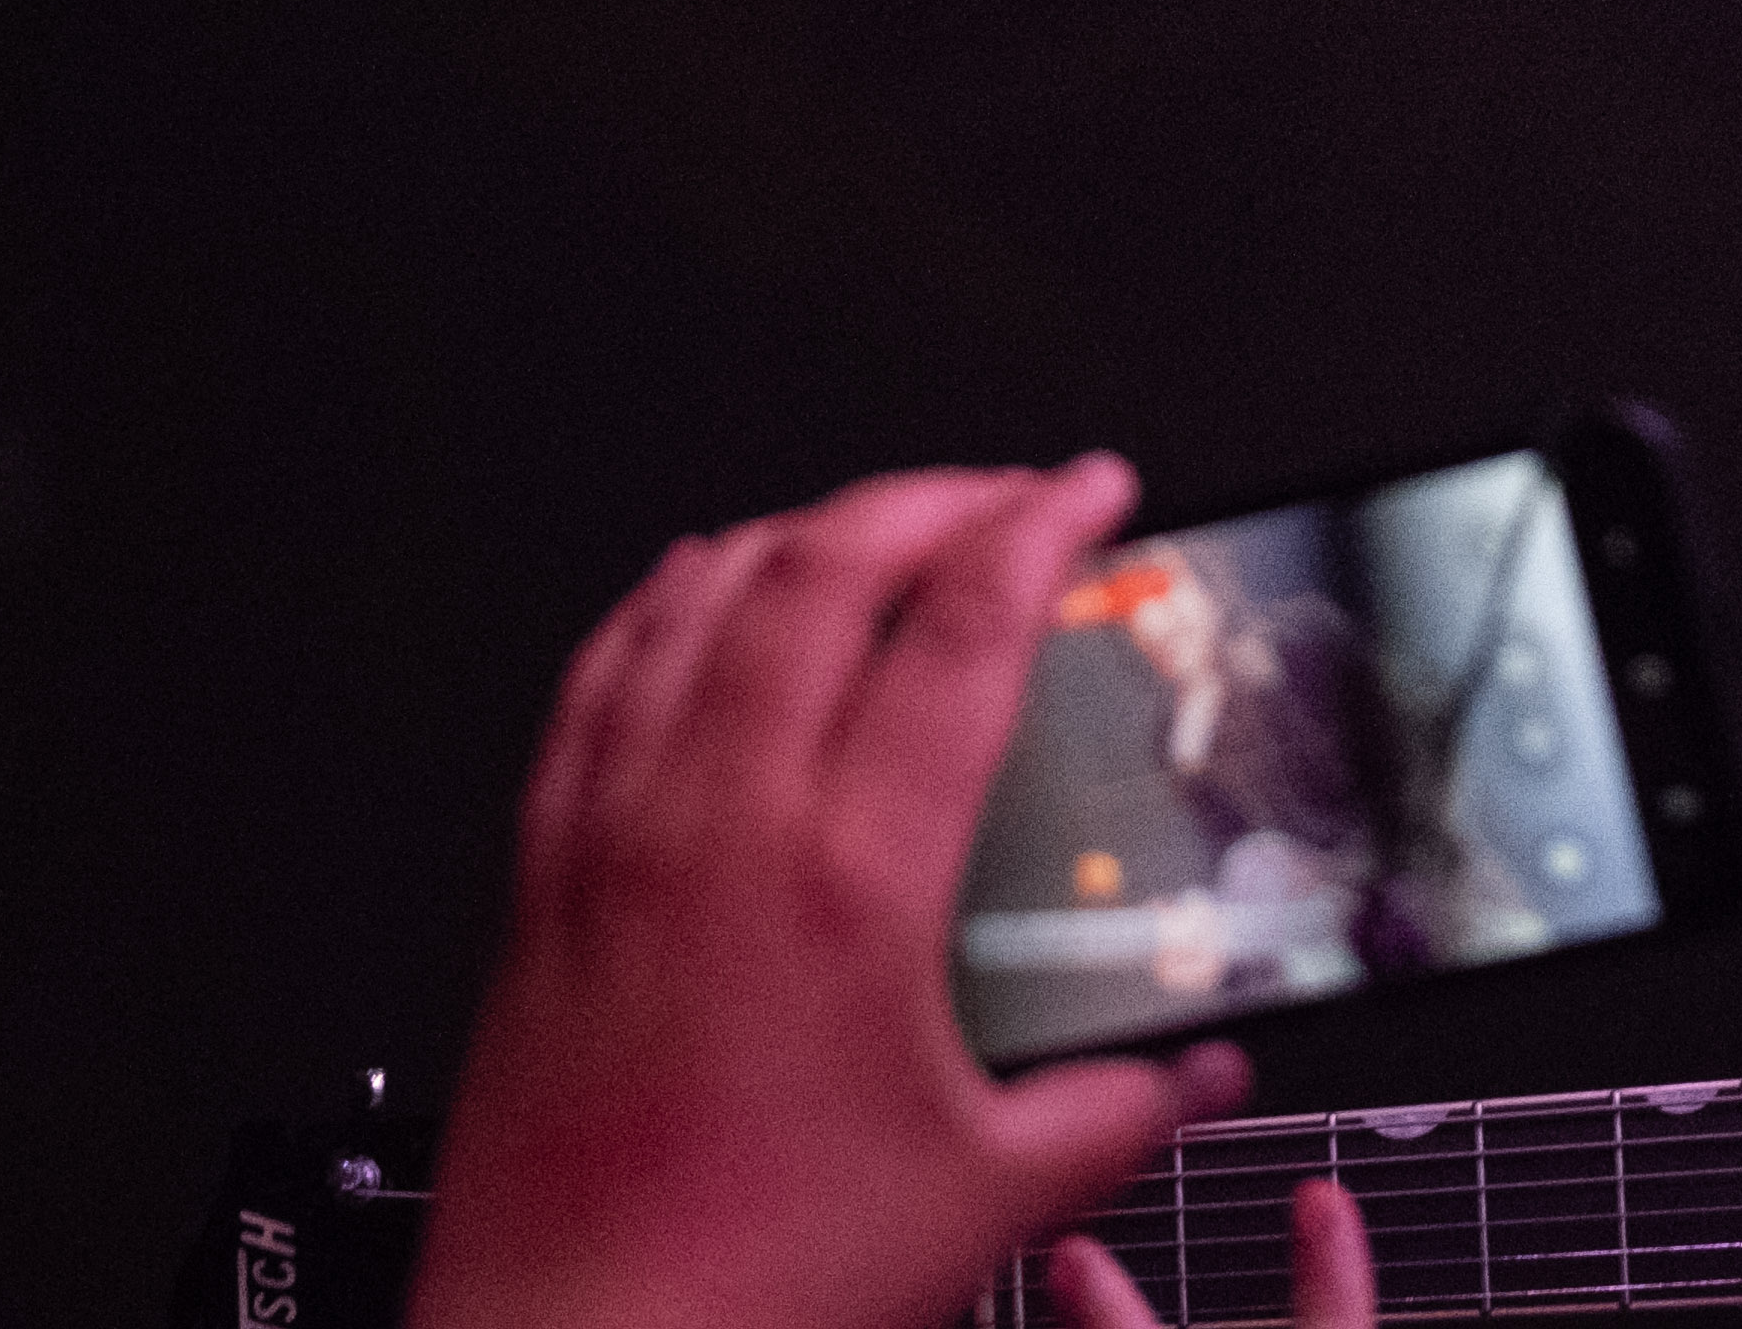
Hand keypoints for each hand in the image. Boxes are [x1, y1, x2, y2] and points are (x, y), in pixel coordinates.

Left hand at [408, 456, 1364, 1328]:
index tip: (1090, 493)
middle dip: (933, 496)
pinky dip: (665, 603)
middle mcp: (717, 826)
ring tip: (875, 525)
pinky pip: (599, 676)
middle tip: (1007, 496)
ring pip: (700, 596)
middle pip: (825, 566)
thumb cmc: (740, 1291)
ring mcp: (614, 837)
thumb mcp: (985, 1198)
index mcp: (847, 880)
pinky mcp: (545, 877)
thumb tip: (1197, 1071)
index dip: (1042, 528)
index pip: (962, 627)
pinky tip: (699, 597)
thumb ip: (1117, 1110)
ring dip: (803, 531)